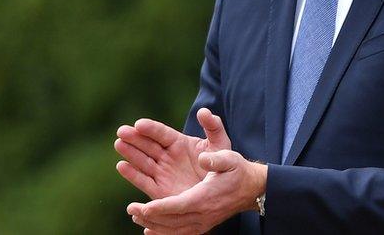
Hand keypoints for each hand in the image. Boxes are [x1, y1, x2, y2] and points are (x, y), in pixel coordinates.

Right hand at [115, 108, 230, 198]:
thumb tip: (203, 111)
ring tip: (119, 144)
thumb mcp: (220, 143)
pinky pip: (144, 181)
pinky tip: (122, 166)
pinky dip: (132, 174)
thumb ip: (213, 126)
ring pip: (142, 161)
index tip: (139, 124)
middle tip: (122, 131)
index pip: (161, 133)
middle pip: (147, 145)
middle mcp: (167, 156)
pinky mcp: (160, 190)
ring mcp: (162, 172)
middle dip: (134, 138)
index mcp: (178, 142)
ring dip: (130, 153)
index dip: (150, 129)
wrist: (224, 190)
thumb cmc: (221, 164)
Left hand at [128, 149, 267, 234]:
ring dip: (153, 225)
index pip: (178, 206)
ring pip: (173, 230)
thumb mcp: (230, 158)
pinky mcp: (202, 226)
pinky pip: (180, 234)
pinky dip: (163, 233)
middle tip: (131, 209)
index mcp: (205, 197)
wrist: (251, 189)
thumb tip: (202, 157)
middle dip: (150, 217)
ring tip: (136, 217)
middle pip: (171, 221)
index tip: (144, 207)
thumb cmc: (238, 171)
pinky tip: (150, 230)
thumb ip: (216, 158)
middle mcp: (202, 214)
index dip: (160, 208)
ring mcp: (202, 223)